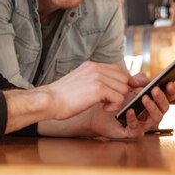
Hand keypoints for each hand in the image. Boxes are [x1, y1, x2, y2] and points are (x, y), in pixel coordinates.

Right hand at [38, 80, 174, 138]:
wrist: (48, 101)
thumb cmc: (62, 97)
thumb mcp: (80, 83)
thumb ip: (96, 81)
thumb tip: (113, 87)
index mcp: (91, 65)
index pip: (118, 70)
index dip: (124, 82)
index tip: (125, 93)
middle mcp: (96, 68)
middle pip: (124, 78)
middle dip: (124, 92)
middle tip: (115, 103)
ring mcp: (97, 77)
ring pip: (123, 88)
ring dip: (118, 100)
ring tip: (106, 107)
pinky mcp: (98, 88)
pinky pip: (119, 97)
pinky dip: (114, 106)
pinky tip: (103, 109)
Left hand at [88, 80, 174, 138]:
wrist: (98, 110)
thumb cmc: (114, 98)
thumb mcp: (126, 86)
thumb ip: (136, 81)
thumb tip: (146, 79)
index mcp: (152, 101)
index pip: (167, 97)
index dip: (170, 91)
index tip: (169, 83)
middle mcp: (151, 114)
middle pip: (164, 108)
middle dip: (161, 98)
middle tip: (154, 90)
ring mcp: (143, 124)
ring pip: (156, 119)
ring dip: (151, 107)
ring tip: (144, 98)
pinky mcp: (132, 132)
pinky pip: (137, 128)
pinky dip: (134, 119)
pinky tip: (130, 111)